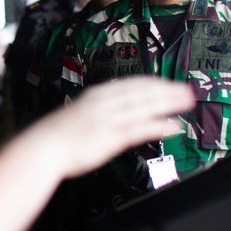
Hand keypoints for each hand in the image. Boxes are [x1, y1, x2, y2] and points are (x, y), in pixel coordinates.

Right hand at [18, 78, 193, 179]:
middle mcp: (105, 103)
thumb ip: (96, 111)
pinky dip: (158, 126)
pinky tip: (173, 126)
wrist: (43, 147)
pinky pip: (140, 129)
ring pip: (145, 107)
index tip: (169, 83)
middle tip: (187, 91)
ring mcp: (108, 119)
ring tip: (186, 103)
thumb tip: (111, 112)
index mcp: (97, 95)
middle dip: (167, 91)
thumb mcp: (78, 114)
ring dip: (168, 103)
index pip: (132, 84)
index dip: (154, 83)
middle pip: (142, 93)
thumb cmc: (56, 135)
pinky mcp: (110, 137)